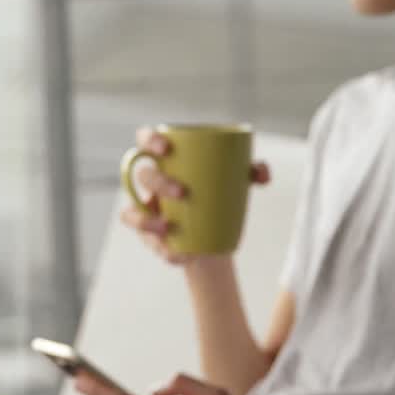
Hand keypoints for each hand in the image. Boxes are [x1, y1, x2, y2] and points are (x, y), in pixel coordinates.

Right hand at [120, 126, 270, 266]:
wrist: (215, 234)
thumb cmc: (220, 196)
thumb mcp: (237, 182)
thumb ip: (251, 172)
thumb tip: (262, 173)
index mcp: (166, 160)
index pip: (147, 140)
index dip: (150, 140)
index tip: (166, 148)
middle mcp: (151, 183)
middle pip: (144, 175)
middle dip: (159, 182)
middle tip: (183, 193)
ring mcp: (146, 210)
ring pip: (133, 212)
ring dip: (146, 221)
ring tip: (168, 228)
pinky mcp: (149, 235)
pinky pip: (145, 242)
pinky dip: (159, 248)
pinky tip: (175, 254)